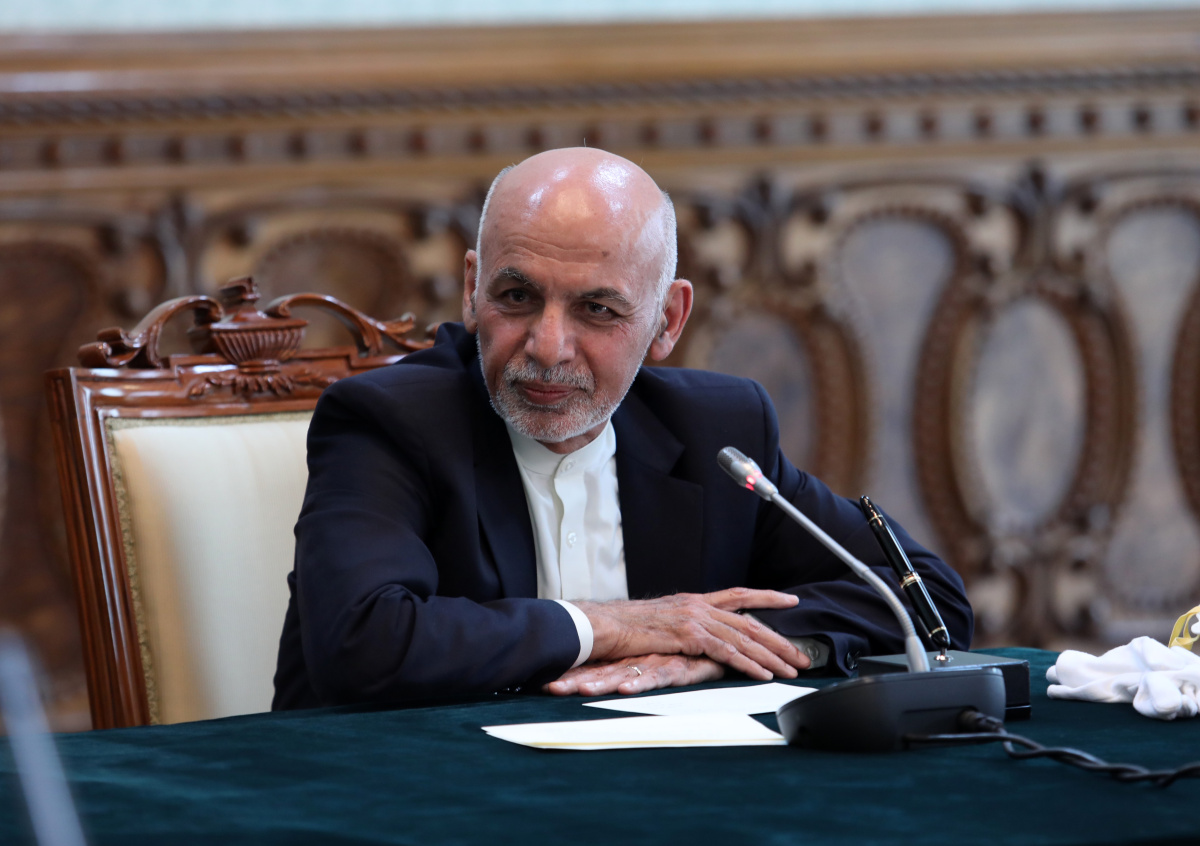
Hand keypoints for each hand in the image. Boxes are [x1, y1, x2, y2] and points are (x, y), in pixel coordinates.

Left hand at [544, 654, 724, 696]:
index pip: (594, 667)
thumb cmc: (689, 656)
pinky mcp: (682, 666)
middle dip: (575, 680)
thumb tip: (601, 683)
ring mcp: (659, 660)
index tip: (539, 684)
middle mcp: (640, 658)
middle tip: (548, 688)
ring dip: (601, 683)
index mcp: (630, 659)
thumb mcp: (656, 666)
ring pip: (625, 673)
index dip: (570, 675)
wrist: (726, 641)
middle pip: (601, 670)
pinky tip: (626, 688)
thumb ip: (632, 673)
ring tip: (578, 691)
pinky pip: (660, 677)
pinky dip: (641, 682)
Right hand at [573, 587, 809, 680]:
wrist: (603, 625)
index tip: (790, 601)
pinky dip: (748, 664)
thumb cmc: (624, 628)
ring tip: (791, 669)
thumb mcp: (659, 622)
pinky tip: (762, 675)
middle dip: (778, 639)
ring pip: (743, 637)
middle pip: (749, 621)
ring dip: (771, 656)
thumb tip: (693, 637)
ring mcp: (694, 618)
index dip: (766, 598)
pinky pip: (726, 651)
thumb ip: (681, 626)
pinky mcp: (689, 635)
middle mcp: (698, 605)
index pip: (738, 595)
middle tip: (801, 655)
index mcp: (693, 600)